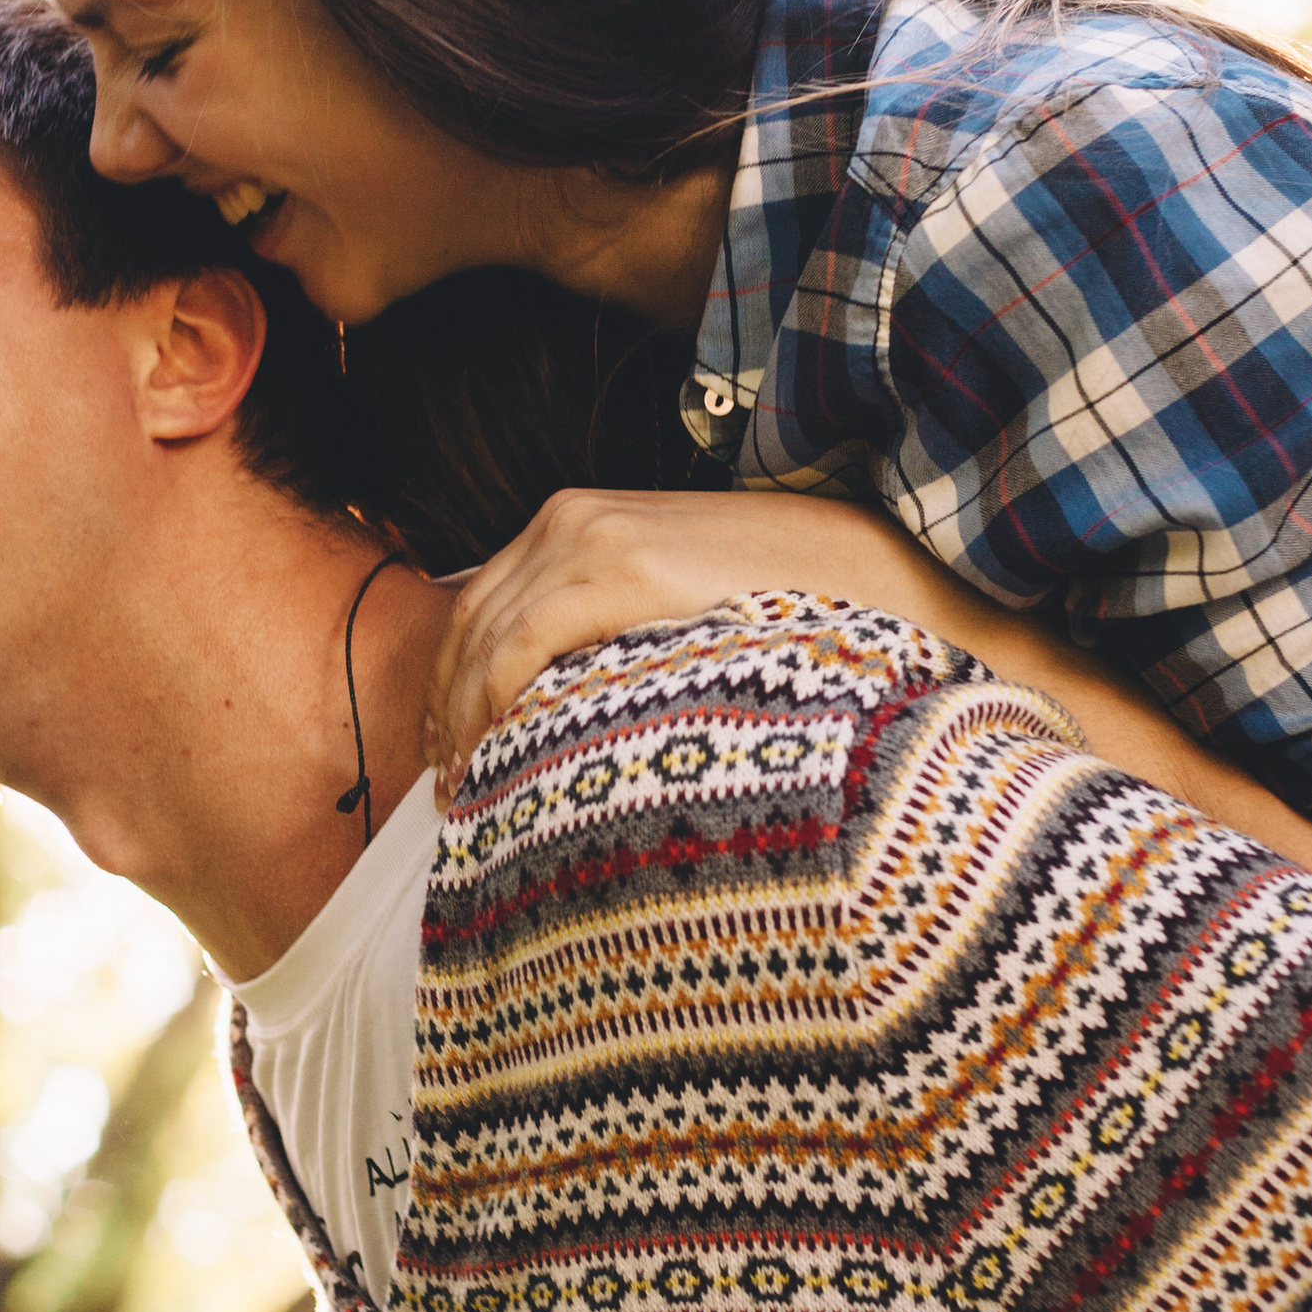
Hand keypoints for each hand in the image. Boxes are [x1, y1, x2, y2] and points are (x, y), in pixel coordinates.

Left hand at [423, 486, 954, 788]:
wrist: (865, 572)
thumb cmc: (775, 606)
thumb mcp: (669, 608)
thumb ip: (607, 632)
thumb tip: (553, 708)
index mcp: (574, 523)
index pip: (477, 608)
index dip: (450, 686)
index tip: (448, 754)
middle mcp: (569, 520)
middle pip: (466, 625)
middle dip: (446, 710)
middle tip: (449, 790)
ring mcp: (591, 536)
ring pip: (484, 638)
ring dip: (463, 718)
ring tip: (470, 791)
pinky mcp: (622, 565)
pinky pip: (522, 641)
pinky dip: (495, 699)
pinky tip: (500, 753)